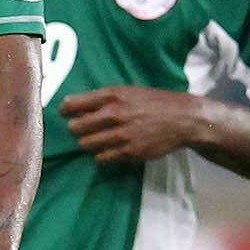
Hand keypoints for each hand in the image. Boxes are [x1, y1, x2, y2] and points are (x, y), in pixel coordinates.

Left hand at [60, 85, 200, 164]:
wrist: (183, 118)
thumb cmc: (155, 102)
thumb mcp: (129, 92)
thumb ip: (104, 99)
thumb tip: (77, 107)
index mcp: (111, 96)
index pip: (71, 105)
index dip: (65, 111)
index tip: (66, 114)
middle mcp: (113, 114)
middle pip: (74, 128)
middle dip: (76, 129)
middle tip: (84, 130)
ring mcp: (120, 135)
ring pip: (85, 145)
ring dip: (89, 143)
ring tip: (99, 140)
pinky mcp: (128, 152)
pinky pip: (101, 158)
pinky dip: (102, 155)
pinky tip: (111, 149)